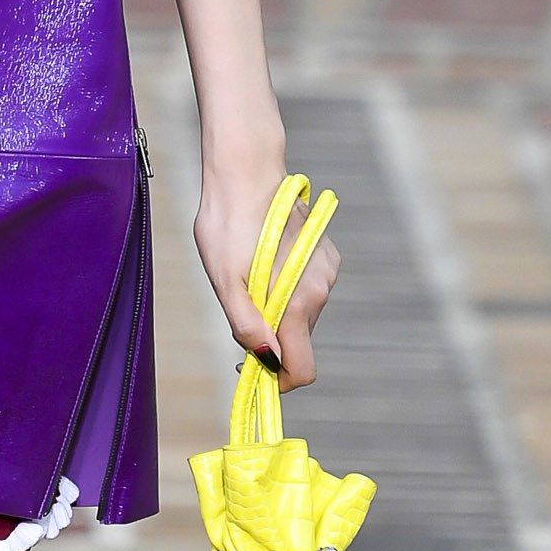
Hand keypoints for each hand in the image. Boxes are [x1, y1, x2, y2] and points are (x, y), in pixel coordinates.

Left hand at [194, 179, 339, 391]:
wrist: (248, 171)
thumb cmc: (228, 224)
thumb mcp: (224, 279)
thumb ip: (246, 323)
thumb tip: (265, 359)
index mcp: (298, 302)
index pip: (302, 368)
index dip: (278, 380)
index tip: (254, 370)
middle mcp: (320, 290)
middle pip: (297, 338)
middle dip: (269, 335)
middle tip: (238, 301)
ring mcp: (326, 271)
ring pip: (300, 312)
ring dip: (274, 307)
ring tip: (247, 272)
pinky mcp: (326, 256)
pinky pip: (305, 288)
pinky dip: (284, 287)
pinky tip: (264, 258)